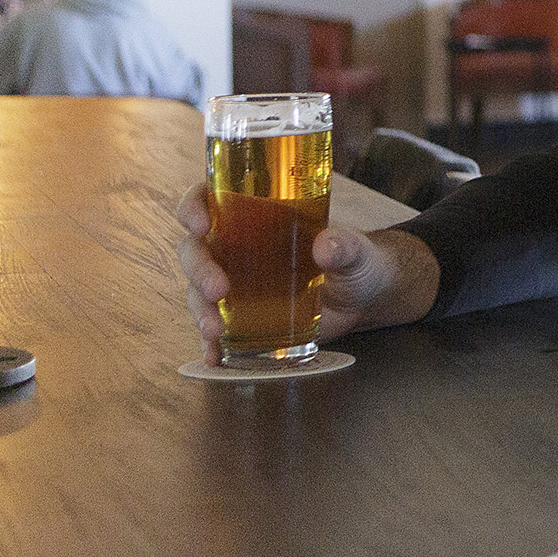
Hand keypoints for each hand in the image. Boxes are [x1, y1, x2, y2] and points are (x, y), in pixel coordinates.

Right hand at [170, 187, 438, 362]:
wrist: (363, 296)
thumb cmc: (355, 259)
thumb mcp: (355, 250)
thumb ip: (346, 246)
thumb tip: (327, 246)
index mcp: (257, 215)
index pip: (210, 200)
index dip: (195, 207)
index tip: (201, 222)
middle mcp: (236, 247)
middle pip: (196, 250)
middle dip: (199, 268)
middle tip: (217, 289)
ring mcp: (236, 284)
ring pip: (198, 291)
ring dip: (200, 309)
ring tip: (215, 330)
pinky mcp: (242, 317)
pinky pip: (215, 328)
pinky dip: (209, 344)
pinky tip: (214, 356)